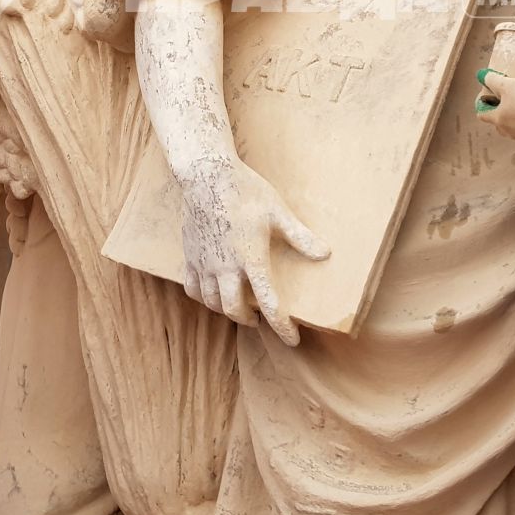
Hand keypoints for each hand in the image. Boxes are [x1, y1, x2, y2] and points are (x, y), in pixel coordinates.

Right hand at [177, 155, 328, 345]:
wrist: (206, 175)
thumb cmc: (246, 191)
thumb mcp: (278, 212)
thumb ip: (300, 236)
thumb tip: (325, 253)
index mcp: (251, 259)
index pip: (269, 303)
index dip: (282, 326)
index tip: (292, 340)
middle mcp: (225, 268)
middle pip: (235, 310)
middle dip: (250, 320)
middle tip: (261, 319)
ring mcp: (204, 263)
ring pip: (212, 303)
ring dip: (228, 310)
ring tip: (240, 306)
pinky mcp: (189, 256)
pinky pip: (192, 289)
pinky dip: (204, 298)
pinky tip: (213, 293)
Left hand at [474, 69, 514, 145]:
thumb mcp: (509, 86)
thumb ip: (494, 80)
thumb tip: (481, 75)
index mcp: (497, 119)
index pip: (482, 115)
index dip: (483, 104)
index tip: (488, 96)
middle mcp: (507, 132)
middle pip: (498, 122)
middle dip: (501, 112)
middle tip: (508, 99)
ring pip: (514, 127)